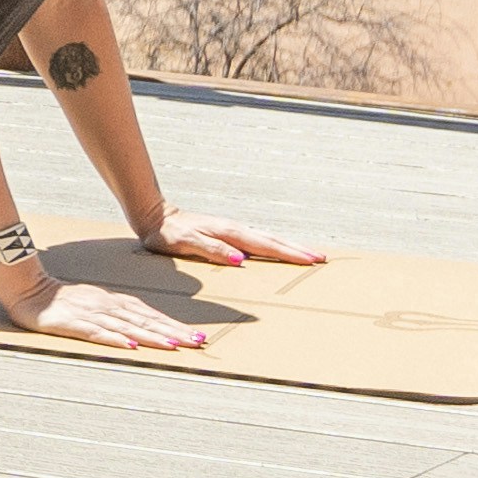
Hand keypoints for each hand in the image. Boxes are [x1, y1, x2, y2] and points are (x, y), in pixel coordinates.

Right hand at [5, 277, 221, 354]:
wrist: (30, 290)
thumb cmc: (65, 300)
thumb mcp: (97, 303)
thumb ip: (119, 314)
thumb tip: (145, 331)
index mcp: (116, 302)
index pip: (152, 316)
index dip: (175, 326)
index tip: (198, 337)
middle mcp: (109, 307)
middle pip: (146, 321)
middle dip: (173, 333)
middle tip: (198, 343)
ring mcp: (93, 314)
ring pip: (128, 327)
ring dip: (152, 336)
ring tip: (173, 346)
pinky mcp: (74, 324)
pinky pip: (98, 332)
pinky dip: (116, 339)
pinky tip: (131, 346)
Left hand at [149, 216, 324, 271]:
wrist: (155, 218)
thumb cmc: (167, 235)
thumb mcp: (186, 244)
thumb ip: (212, 251)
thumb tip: (240, 259)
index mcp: (230, 233)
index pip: (266, 246)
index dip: (289, 254)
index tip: (310, 259)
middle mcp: (235, 230)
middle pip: (273, 240)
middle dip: (297, 250)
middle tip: (321, 258)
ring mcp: (233, 230)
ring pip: (268, 239)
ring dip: (289, 247)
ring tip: (309, 255)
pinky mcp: (228, 234)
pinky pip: (258, 241)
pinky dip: (274, 245)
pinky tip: (279, 251)